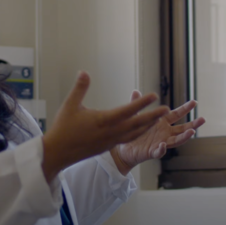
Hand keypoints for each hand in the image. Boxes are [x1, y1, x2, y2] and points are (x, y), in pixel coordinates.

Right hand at [41, 72, 169, 181]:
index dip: (142, 103)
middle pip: (137, 124)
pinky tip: (141, 130)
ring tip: (158, 119)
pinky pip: (128, 139)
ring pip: (134, 134)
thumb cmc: (63, 128)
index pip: (128, 110)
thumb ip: (80, 88)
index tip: (154, 95)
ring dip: (147, 126)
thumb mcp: (70, 105)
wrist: (58, 153)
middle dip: (153, 116)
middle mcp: (110, 132)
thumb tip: (84, 71)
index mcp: (103, 121)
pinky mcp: (108, 146)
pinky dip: (137, 134)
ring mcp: (110, 141)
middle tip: (167, 109)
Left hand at [110, 91, 205, 174]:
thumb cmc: (134, 133)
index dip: (185, 108)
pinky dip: (161, 149)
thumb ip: (137, 104)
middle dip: (193, 124)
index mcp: (162, 123)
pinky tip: (163, 145)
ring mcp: (161, 143)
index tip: (194, 102)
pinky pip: (158, 152)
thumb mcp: (136, 116)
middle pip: (182, 129)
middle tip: (202, 119)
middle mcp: (165, 133)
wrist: (124, 149)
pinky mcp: (152, 152)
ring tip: (191, 132)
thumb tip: (136, 91)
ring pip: (176, 141)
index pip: (176, 114)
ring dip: (184, 137)